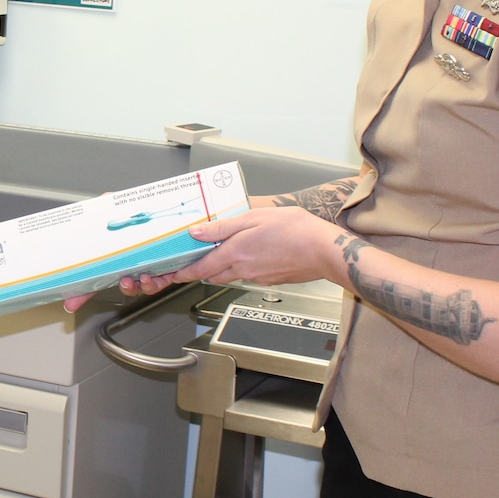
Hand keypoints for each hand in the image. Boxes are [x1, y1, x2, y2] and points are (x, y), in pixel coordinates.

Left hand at [167, 206, 346, 288]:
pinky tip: (252, 253)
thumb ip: (222, 226)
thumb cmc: (295, 230)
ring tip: (221, 253)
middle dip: (200, 271)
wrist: (325, 251)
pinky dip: (243, 267)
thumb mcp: (254, 217)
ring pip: (231, 275)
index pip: (201, 268)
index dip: (184, 273)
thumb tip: (196, 232)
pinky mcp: (271, 280)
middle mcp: (244, 269)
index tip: (173, 274)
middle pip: (213, 275)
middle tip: (191, 265)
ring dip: (221, 268)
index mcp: (236, 253)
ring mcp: (258, 277)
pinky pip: (249, 275)